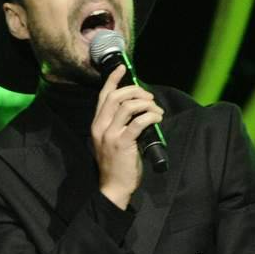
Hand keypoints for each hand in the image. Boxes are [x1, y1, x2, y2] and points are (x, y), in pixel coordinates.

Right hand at [92, 65, 163, 209]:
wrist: (113, 186)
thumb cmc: (116, 164)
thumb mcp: (111, 140)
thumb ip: (119, 124)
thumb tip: (138, 108)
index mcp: (96, 124)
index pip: (103, 96)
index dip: (113, 79)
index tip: (122, 67)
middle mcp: (100, 126)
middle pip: (116, 97)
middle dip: (136, 91)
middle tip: (149, 97)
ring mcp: (110, 135)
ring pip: (128, 106)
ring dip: (146, 104)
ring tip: (156, 111)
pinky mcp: (122, 143)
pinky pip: (139, 122)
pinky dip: (151, 116)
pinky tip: (157, 119)